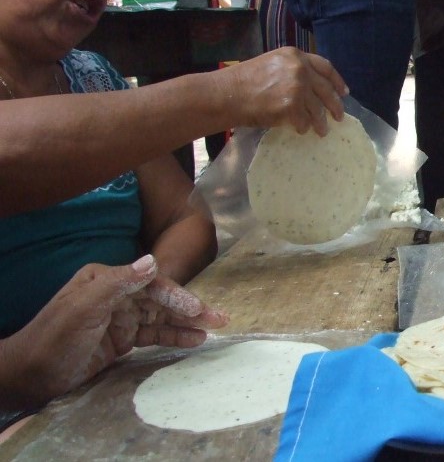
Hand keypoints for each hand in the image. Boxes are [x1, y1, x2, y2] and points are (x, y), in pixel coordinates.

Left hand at [1, 255, 227, 409]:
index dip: (176, 295)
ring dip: (187, 323)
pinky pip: (154, 334)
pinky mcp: (122, 339)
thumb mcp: (83, 307)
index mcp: (106, 279)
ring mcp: (120, 317)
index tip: (196, 309)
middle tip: (220, 318)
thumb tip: (152, 261)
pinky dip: (173, 336)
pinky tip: (193, 340)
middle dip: (190, 308)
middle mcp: (117, 294)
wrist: (32, 374)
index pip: (150, 283)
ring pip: (161, 317)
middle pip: (161, 299)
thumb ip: (118, 283)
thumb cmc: (55, 338)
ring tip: (214, 329)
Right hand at [216, 47, 348, 135]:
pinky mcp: (292, 106)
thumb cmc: (244, 81)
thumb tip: (314, 88)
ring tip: (322, 131)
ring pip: (317, 109)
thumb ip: (293, 70)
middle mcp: (300, 68)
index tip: (344, 92)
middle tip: (339, 116)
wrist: (226, 94)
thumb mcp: (272, 64)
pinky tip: (301, 130)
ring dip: (321, 122)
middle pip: (326, 90)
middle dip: (335, 105)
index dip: (337, 81)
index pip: (326, 67)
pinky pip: (305, 121)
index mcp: (295, 55)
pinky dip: (304, 128)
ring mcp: (297, 87)